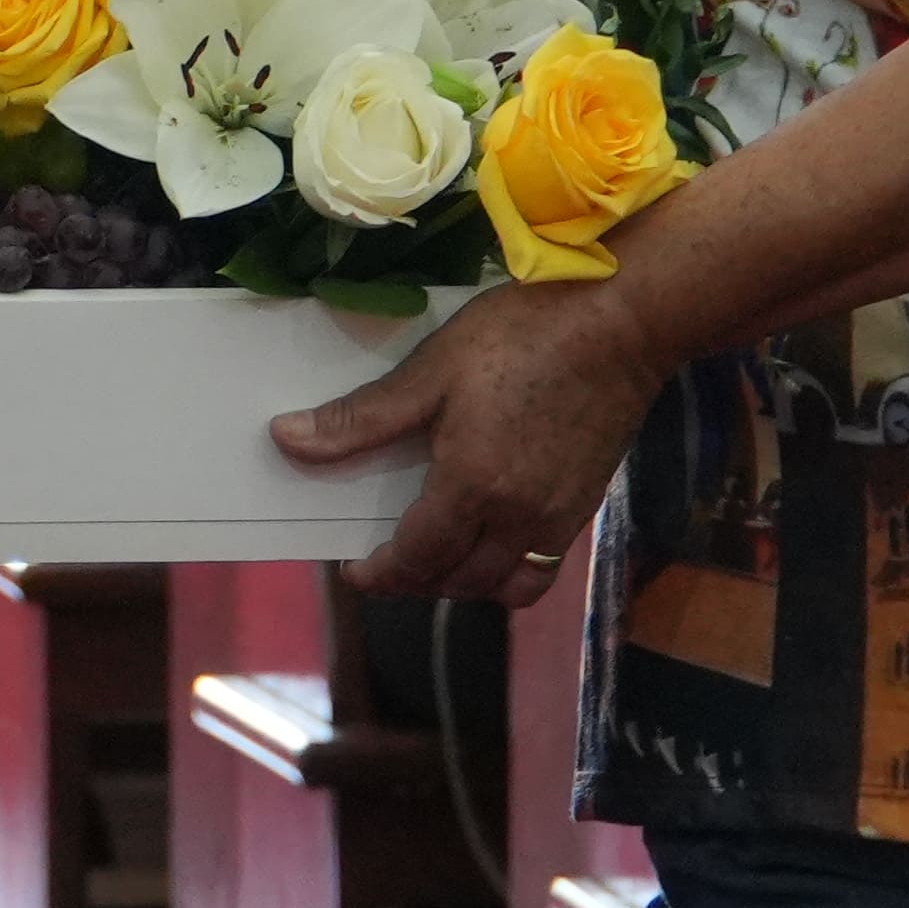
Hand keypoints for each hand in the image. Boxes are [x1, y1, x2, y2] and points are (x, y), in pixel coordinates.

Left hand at [272, 277, 661, 602]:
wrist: (622, 321)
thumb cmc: (521, 336)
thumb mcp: (431, 370)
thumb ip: (361, 418)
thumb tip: (286, 440)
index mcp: (472, 488)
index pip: (416, 559)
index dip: (380, 573)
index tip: (354, 568)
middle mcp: (518, 519)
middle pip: (458, 580)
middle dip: (416, 581)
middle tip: (388, 559)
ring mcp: (559, 517)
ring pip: (505, 585)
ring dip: (463, 583)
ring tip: (438, 556)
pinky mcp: (587, 505)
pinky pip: (543, 569)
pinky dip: (511, 574)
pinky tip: (493, 543)